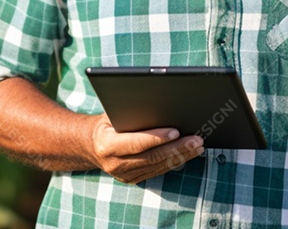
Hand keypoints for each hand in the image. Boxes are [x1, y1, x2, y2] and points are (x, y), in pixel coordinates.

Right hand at [85, 114, 204, 183]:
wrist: (89, 146)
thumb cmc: (104, 124)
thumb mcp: (110, 114)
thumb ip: (130, 114)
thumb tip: (158, 107)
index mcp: (106, 145)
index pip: (136, 143)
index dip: (157, 138)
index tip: (176, 131)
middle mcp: (114, 164)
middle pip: (152, 157)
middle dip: (177, 148)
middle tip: (196, 139)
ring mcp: (124, 175)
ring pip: (158, 166)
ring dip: (181, 156)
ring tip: (198, 146)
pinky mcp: (132, 179)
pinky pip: (157, 170)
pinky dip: (173, 161)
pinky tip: (187, 153)